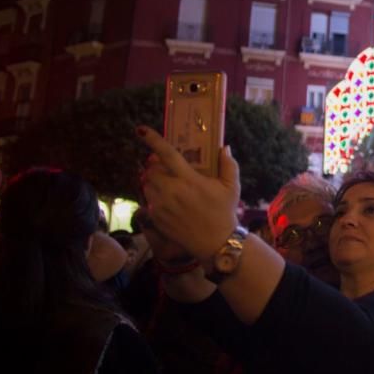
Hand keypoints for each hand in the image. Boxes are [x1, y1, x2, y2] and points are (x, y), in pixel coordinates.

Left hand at [138, 126, 239, 260]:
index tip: (141, 130)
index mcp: (190, 180)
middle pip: (151, 170)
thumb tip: (224, 147)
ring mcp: (162, 205)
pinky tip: (168, 201)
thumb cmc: (225, 213)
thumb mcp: (232, 187)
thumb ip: (228, 164)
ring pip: (147, 185)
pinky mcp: (157, 218)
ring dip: (154, 181)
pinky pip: (148, 201)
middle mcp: (172, 191)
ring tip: (168, 184)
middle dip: (155, 165)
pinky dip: (154, 197)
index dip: (153, 140)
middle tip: (165, 167)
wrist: (216, 243)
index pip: (167, 155)